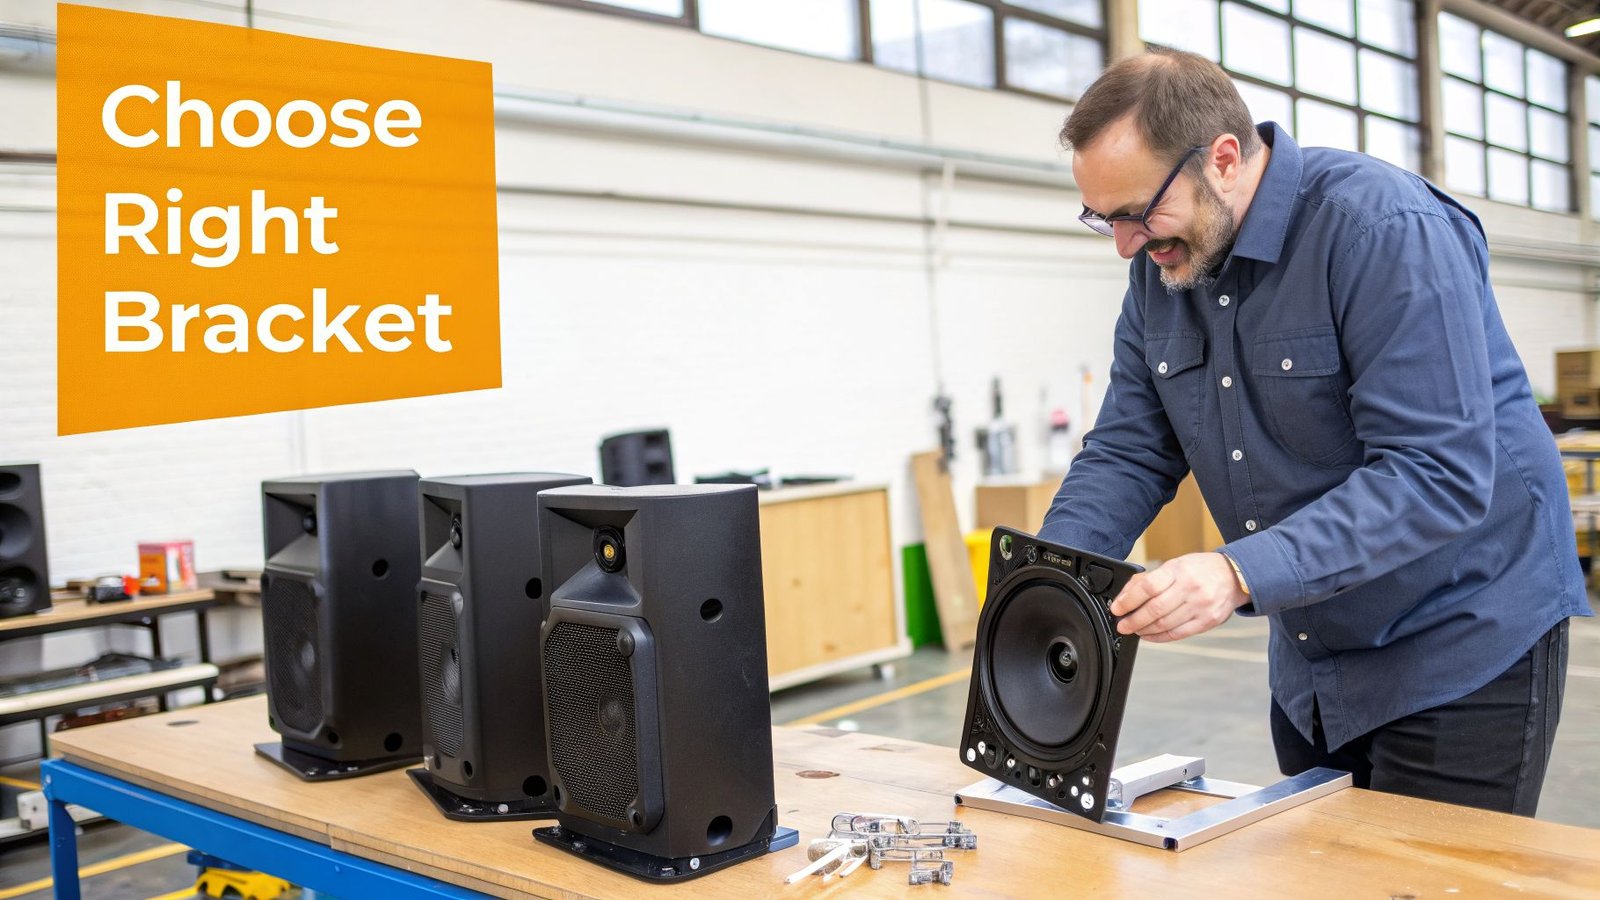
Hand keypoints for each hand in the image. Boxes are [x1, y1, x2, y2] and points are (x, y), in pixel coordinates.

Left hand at [1108, 552, 1249, 642]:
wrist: (1234, 577)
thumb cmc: (1200, 570)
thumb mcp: (1175, 565)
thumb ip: (1149, 579)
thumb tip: (1124, 596)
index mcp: (1179, 570)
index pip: (1148, 587)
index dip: (1128, 600)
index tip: (1117, 608)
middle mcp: (1191, 588)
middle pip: (1155, 609)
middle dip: (1133, 620)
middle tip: (1122, 624)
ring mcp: (1201, 606)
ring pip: (1165, 624)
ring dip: (1144, 630)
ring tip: (1134, 629)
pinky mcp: (1207, 622)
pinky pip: (1177, 634)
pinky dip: (1159, 637)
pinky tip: (1149, 635)